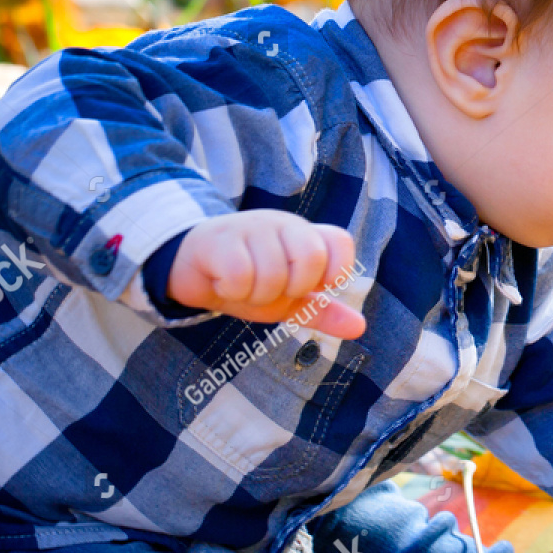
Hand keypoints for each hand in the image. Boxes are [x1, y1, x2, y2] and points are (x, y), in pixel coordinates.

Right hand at [167, 211, 364, 337]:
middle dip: (292, 288)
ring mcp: (250, 227)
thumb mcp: (288, 301)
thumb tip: (359, 327)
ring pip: (273, 273)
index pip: (339, 242)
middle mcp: (281, 224)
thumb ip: (322, 312)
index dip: (336, 271)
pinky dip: (233, 290)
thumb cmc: (248, 282)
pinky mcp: (219, 237)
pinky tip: (223, 282)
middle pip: (311, 257)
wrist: (193, 274)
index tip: (314, 288)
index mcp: (304, 236)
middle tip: (271, 289)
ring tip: (244, 287)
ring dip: (256, 295)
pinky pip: (240, 274)